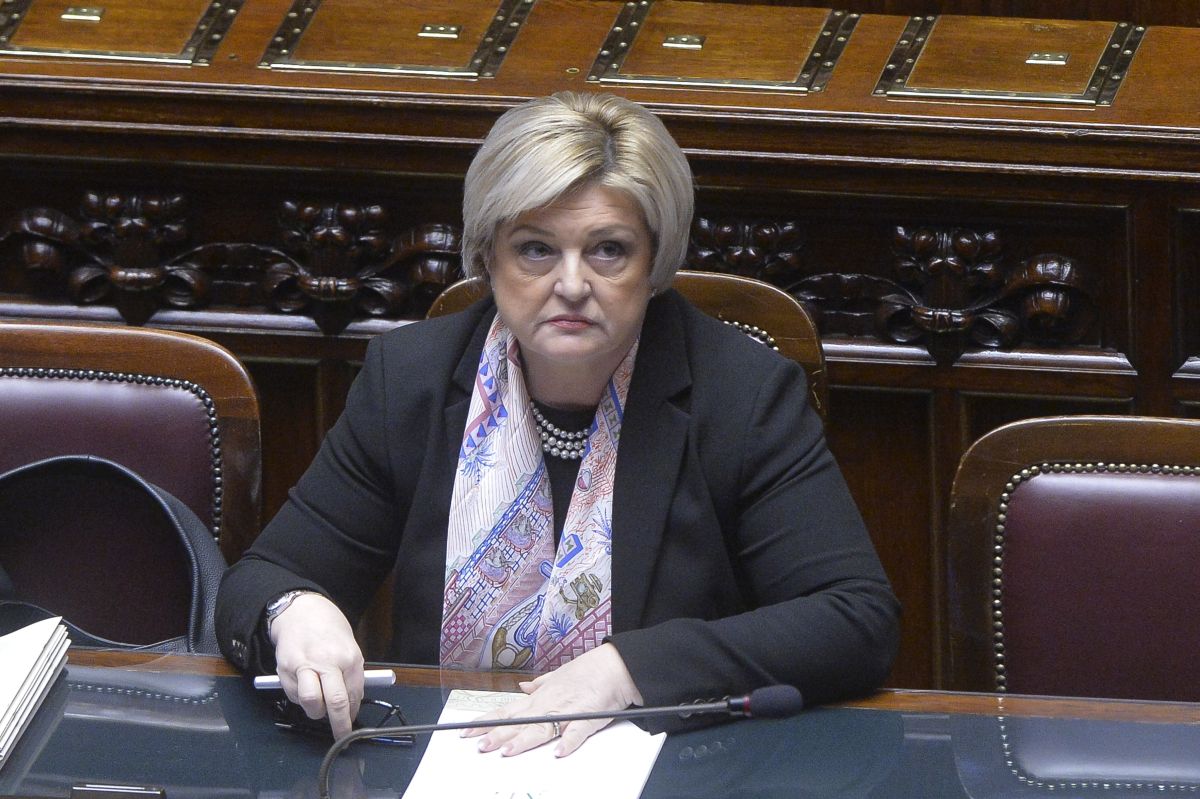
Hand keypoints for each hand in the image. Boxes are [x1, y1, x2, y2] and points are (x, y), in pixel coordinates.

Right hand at [269, 592, 364, 738]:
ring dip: (316, 712)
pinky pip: (294, 695)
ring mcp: (304, 667)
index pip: (354, 695)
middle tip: (341, 735)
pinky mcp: (285, 670)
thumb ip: (350, 674)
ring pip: (310, 703)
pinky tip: (305, 686)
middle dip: (340, 725)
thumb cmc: (329, 629)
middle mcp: (327, 662)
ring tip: (319, 707)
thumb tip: (351, 703)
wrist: (300, 611)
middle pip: (335, 703)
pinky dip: (301, 698)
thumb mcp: (349, 647)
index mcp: (349, 657)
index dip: (352, 713)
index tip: (351, 722)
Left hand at [463, 643, 643, 756]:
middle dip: (496, 734)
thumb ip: (539, 684)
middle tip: (478, 745)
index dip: (486, 722)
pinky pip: (576, 733)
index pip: (507, 711)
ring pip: (541, 728)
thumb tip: (523, 688)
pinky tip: (558, 753)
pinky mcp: (586, 718)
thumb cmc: (588, 671)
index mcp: (540, 697)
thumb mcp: (558, 676)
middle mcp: (548, 704)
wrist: (614, 666)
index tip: (467, 731)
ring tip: (506, 751)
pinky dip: (567, 742)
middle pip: (517, 722)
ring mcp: (566, 711)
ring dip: (523, 740)